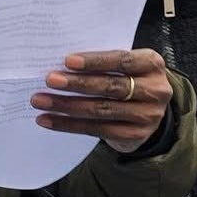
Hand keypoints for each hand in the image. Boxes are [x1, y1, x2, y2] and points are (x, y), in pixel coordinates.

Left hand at [32, 49, 172, 152]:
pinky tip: (48, 119)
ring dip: (67, 105)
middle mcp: (156, 90)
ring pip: (102, 110)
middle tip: (50, 80)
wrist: (147, 112)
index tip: (67, 61)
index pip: (123, 60)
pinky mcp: (135, 135)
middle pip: (112, 87)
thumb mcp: (125, 67)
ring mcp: (147, 115)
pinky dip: (69, 125)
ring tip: (41, 100)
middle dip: (78, 84)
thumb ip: (104, 64)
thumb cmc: (128, 80)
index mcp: (152, 64)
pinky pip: (97, 129)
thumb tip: (62, 65)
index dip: (95, 61)